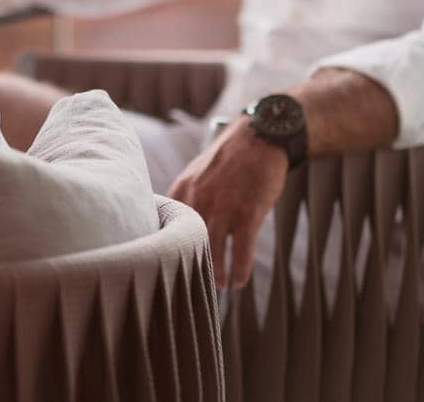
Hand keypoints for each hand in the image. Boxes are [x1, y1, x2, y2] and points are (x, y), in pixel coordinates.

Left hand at [167, 118, 287, 288]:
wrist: (259, 138)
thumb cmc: (229, 159)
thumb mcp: (197, 173)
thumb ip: (187, 197)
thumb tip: (175, 222)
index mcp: (181, 190)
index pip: (165, 226)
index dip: (166, 249)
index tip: (167, 267)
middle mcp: (198, 199)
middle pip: (185, 242)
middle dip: (189, 266)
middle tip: (192, 283)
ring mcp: (223, 206)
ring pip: (213, 250)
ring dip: (215, 274)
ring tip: (219, 286)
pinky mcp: (248, 211)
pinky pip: (241, 250)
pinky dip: (239, 270)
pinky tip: (239, 281)